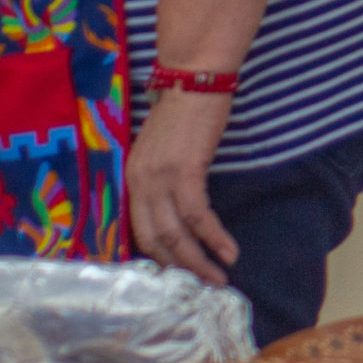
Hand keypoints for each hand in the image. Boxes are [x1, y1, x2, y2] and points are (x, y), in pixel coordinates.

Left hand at [126, 89, 240, 285]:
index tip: (181, 274)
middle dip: (180, 268)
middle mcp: (140, 182)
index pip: (139, 232)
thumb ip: (163, 176)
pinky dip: (213, 237)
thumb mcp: (164, 148)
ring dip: (198, 261)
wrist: (195, 77)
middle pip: (155, 241)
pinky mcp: (184, 171)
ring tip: (219, 278)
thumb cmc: (186, 109)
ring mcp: (159, 177)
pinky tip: (229, 251)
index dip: (161, 258)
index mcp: (133, 178)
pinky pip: (197, 216)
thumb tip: (178, 204)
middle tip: (203, 285)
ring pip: (175, 235)